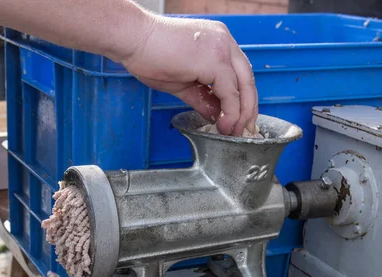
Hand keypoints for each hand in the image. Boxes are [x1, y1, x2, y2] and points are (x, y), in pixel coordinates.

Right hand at [122, 15, 257, 135]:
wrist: (133, 39)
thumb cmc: (149, 54)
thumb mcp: (182, 82)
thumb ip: (202, 98)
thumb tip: (215, 116)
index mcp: (218, 42)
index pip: (240, 73)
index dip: (242, 100)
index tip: (238, 120)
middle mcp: (224, 41)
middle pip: (248, 80)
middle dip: (248, 109)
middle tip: (243, 131)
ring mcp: (222, 49)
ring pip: (244, 86)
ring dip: (241, 114)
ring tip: (232, 132)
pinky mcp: (215, 60)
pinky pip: (230, 92)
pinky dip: (230, 112)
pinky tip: (223, 124)